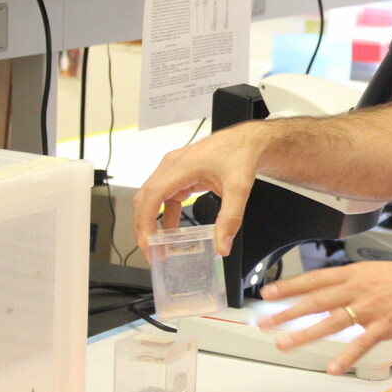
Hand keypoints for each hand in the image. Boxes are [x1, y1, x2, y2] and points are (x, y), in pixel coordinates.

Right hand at [132, 122, 265, 256]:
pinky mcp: (179, 174)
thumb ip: (230, 218)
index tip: (147, 242)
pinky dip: (165, 214)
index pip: (153, 195)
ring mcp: (173, 169)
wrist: (248, 141)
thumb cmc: (241, 155)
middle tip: (149, 250)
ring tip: (157, 245)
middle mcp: (172, 165)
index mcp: (182, 165)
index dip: (146, 220)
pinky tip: (171, 230)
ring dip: (151, 221)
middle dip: (143, 225)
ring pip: (152, 197)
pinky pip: (166, 196)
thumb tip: (222, 245)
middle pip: (145, 197)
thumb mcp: (239, 188)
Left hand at [257, 255, 391, 374]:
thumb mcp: (380, 272)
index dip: (290, 286)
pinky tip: (332, 368)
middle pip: (316, 300)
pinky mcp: (386, 325)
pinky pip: (361, 343)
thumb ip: (357, 282)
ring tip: (284, 344)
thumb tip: (337, 291)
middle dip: (287, 312)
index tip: (268, 293)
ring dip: (305, 334)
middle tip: (264, 322)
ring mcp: (372, 307)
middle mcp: (359, 288)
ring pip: (331, 321)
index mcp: (357, 273)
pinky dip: (346, 356)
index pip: (316, 279)